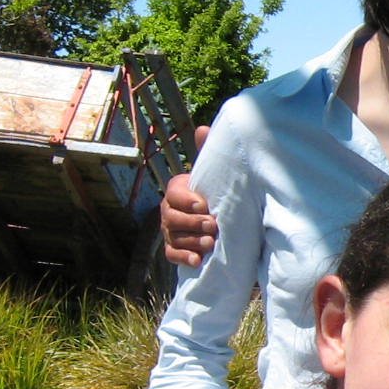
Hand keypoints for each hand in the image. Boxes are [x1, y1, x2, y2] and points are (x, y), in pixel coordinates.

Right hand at [162, 126, 214, 266]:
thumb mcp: (211, 173)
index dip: (188, 201)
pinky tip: (198, 261)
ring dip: (192, 241)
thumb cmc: (214, 191)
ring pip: (174, 237)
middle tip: (213, 225)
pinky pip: (173, 255)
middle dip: (192, 222)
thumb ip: (207, 153)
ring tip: (211, 243)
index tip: (204, 205)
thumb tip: (203, 128)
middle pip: (172, 218)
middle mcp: (168, 211)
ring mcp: (170, 231)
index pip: (175, 194)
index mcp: (177, 190)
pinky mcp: (175, 249)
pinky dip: (185, 258)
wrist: (220, 216)